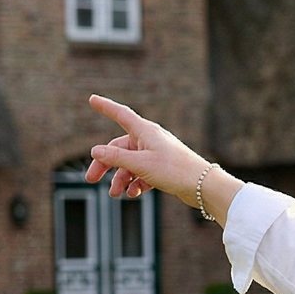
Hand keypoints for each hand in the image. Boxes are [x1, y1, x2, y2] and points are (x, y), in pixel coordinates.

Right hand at [85, 95, 240, 221]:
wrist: (203, 186)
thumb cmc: (174, 170)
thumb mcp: (140, 164)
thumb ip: (116, 157)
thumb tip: (95, 150)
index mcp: (145, 131)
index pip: (120, 114)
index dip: (105, 107)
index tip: (92, 99)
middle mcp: (150, 140)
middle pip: (119, 148)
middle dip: (104, 164)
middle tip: (91, 179)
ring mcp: (156, 154)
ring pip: (129, 164)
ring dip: (120, 178)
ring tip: (115, 194)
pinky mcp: (162, 169)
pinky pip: (142, 174)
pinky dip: (135, 183)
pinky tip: (133, 194)